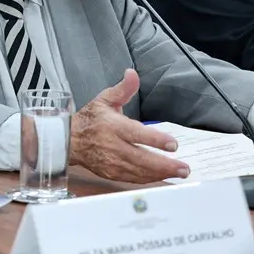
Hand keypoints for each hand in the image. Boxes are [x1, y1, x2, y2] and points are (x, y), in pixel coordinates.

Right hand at [70, 69, 189, 182]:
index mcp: (113, 126)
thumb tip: (132, 74)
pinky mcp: (111, 173)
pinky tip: (162, 176)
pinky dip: (149, 179)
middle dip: (164, 164)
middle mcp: (113, 146)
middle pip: (141, 158)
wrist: (69, 140)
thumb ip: (123, 89)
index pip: (137, 134)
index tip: (173, 144)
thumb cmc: (90, 119)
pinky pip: (133, 179)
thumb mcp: (105, 99)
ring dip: (161, 174)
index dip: (156, 140)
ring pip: (139, 172)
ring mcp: (112, 162)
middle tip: (184, 168)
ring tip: (179, 172)